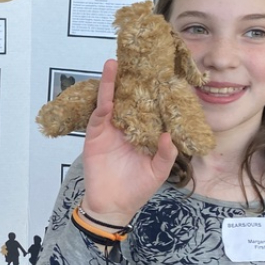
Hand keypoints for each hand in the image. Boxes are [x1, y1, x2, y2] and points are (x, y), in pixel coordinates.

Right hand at [82, 59, 177, 225]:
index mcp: (141, 134)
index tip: (157, 74)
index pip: (146, 108)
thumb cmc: (135, 190)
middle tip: (133, 58)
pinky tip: (107, 89)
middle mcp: (124, 128)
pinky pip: (99, 115)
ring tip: (114, 64)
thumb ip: (166, 154)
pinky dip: (102, 101)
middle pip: (126, 99)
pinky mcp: (95, 136)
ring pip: (110, 101)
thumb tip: (169, 134)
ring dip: (111, 83)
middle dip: (128, 80)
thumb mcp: (158, 172)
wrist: (112, 206)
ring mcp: (108, 130)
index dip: (150, 93)